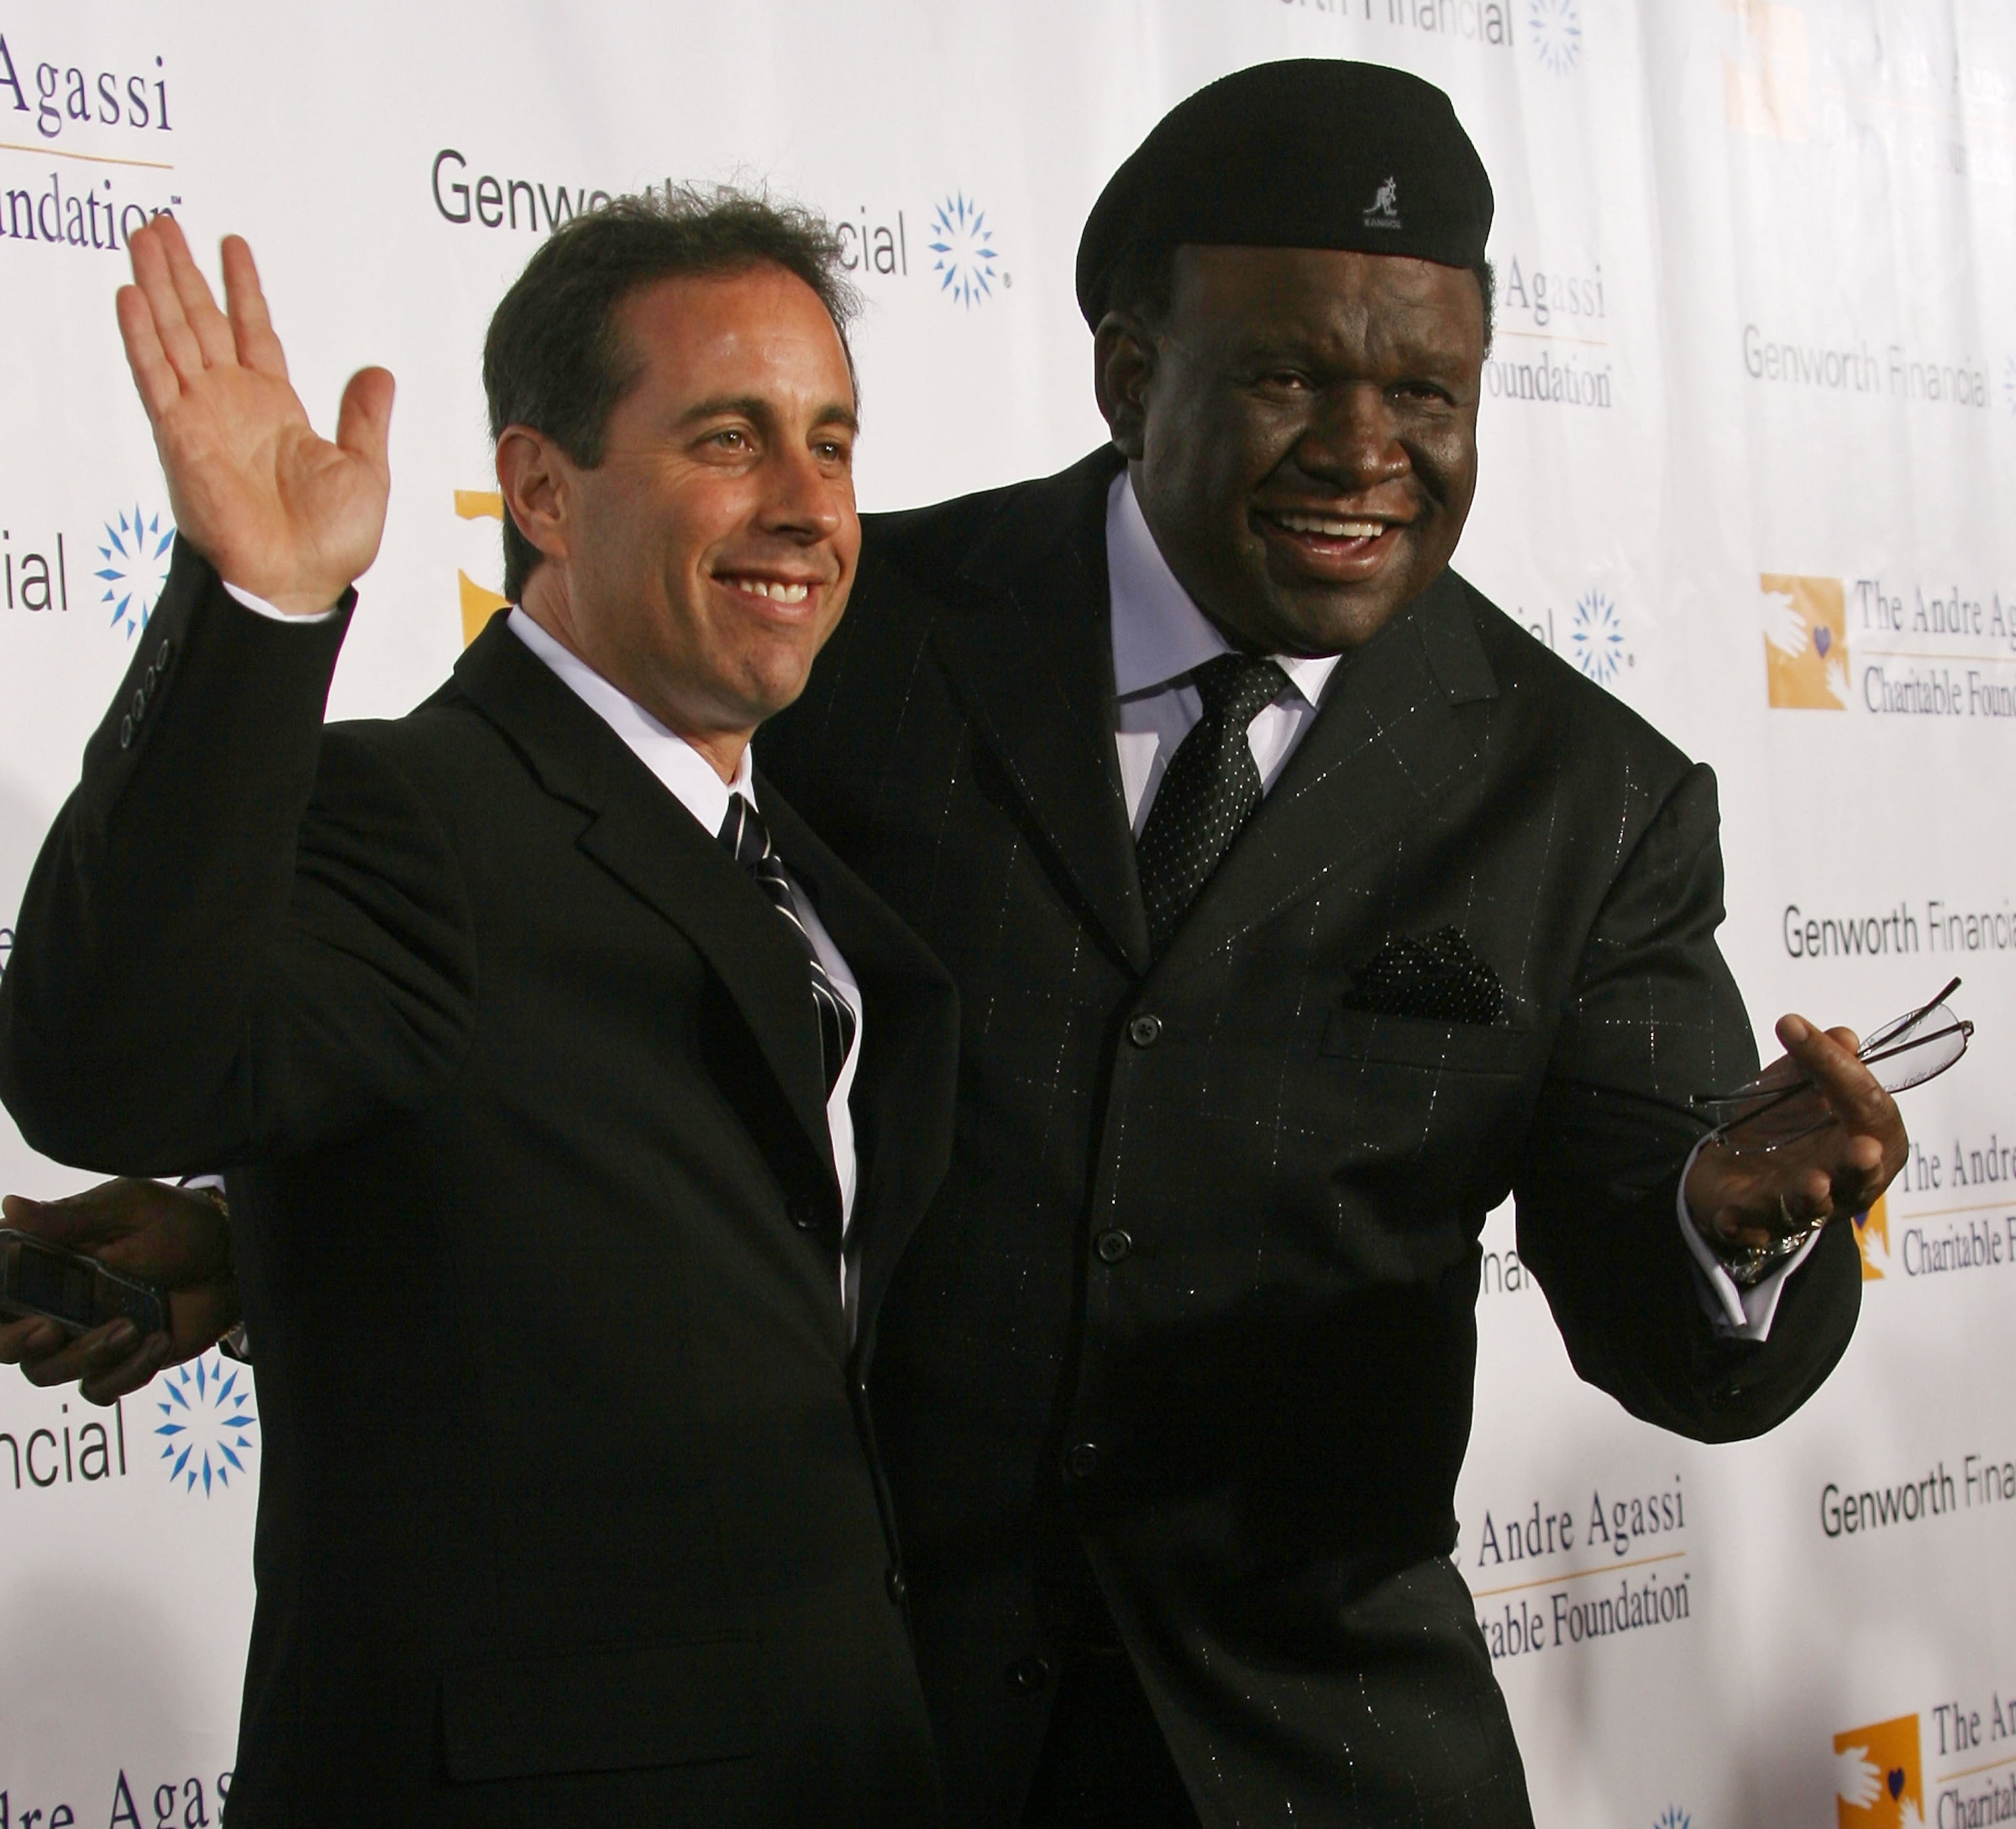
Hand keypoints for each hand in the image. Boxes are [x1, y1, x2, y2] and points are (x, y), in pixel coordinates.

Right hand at [0, 1180, 239, 1404]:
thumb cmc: (179, 1223)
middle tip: (50, 1329)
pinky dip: (126, 1373)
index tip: (2, 1304)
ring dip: (84, 1356)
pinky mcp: (119, 1361)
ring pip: (47, 1371)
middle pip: (7, 1342)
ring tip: (131, 1327)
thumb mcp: (128, 1208)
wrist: (233, 1257)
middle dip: (15, 1343)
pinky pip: (100, 1389)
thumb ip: (71, 1216)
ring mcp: (85, 1335)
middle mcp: (55, 1302)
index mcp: (46, 1261)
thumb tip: (9, 1205)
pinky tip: (158, 1342)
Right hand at [118, 215, 393, 615]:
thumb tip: (379, 373)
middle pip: (202, 320)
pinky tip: (132, 296)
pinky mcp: (181, 437)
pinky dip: (142, 337)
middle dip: (184, 271)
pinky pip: (156, 377)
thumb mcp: (366, 469)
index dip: (243, 289)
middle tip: (165, 221)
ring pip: (174, 334)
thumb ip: (364, 418)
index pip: (254, 332)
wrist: (300, 581)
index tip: (233, 245)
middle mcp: (234, 405)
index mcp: (276, 408)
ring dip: (158, 285)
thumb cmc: (332, 542)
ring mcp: (204, 417)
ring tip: (146, 235)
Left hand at [1685, 1014, 1906, 1255]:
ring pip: (1811, 1208)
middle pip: (1859, 1176)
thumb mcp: (1800, 1083)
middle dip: (1860, 1163)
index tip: (1809, 1033)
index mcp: (1868, 1143)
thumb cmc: (1787, 1123)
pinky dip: (1743, 1224)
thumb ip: (1822, 1060)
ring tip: (1815, 1182)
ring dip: (1811, 1196)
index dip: (1845, 1072)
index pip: (1869, 1109)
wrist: (1737, 1164)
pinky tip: (1730, 1216)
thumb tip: (1845, 1038)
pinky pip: (1752, 1228)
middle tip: (1864, 1150)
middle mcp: (1845, 1183)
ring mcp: (1801, 1207)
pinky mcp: (1756, 1223)